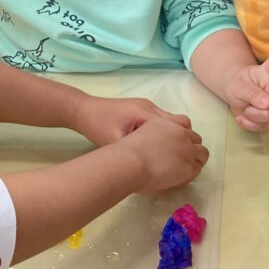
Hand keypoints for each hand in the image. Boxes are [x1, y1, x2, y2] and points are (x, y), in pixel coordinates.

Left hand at [70, 94, 190, 146]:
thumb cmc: (98, 126)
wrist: (83, 110)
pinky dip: (163, 131)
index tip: (185, 156)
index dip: (182, 140)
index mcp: (146, 113)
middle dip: (181, 138)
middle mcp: (150, 107)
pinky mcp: (140, 109)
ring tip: (170, 154)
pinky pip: (160, 120)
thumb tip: (154, 162)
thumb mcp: (116, 142)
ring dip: (172, 134)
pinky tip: (156, 146)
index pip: (176, 124)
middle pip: (178, 121)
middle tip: (180, 157)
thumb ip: (136, 149)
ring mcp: (146, 106)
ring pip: (170, 120)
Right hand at [120, 118, 208, 191]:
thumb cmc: (127, 151)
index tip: (177, 144)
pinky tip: (180, 179)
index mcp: (167, 123)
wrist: (131, 162)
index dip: (183, 135)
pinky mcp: (189, 166)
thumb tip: (155, 146)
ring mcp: (187, 149)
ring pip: (202, 153)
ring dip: (196, 160)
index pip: (184, 124)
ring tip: (183, 170)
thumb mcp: (140, 134)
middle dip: (191, 147)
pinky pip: (197, 169)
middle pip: (196, 138)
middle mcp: (180, 133)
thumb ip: (152, 135)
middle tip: (180, 159)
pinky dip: (191, 173)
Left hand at [224, 53, 268, 131]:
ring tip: (245, 109)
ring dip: (254, 116)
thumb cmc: (240, 85)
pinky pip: (264, 126)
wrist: (238, 95)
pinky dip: (250, 124)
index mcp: (268, 72)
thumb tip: (267, 104)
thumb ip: (252, 93)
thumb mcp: (239, 86)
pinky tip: (242, 118)